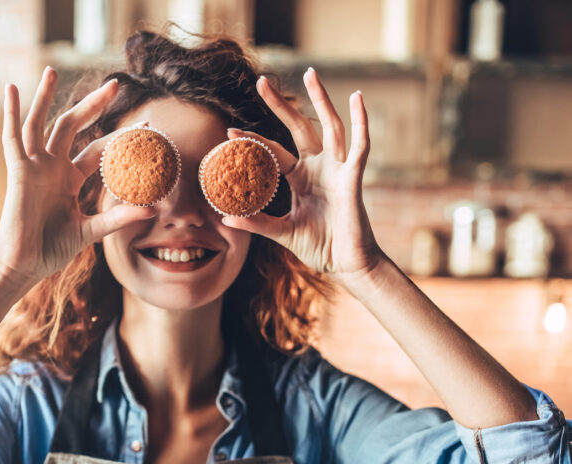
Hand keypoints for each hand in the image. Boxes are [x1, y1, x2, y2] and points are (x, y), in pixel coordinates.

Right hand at [0, 67, 156, 288]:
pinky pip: (13, 138)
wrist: (24, 265)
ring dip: (45, 97)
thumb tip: (153, 210)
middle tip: (115, 84)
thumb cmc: (52, 249)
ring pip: (41, 123)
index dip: (120, 138)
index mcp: (70, 179)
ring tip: (52, 71)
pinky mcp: (18, 172)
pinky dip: (11, 113)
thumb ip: (118, 217)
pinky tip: (12, 89)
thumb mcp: (91, 231)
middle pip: (73, 126)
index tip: (147, 127)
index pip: (98, 150)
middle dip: (93, 105)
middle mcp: (52, 167)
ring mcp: (34, 167)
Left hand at [221, 68, 384, 286]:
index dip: (253, 141)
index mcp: (300, 179)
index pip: (273, 152)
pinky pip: (359, 146)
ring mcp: (337, 170)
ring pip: (330, 126)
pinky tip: (357, 99)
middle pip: (299, 128)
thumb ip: (258, 223)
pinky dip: (361, 122)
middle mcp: (318, 168)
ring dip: (321, 100)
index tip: (229, 132)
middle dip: (281, 105)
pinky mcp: (353, 178)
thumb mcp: (283, 233)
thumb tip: (226, 218)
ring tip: (310, 74)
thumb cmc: (319, 247)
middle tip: (261, 81)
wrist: (346, 265)